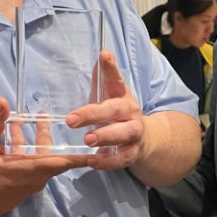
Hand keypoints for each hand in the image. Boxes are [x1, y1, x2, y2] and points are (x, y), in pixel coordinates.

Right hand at [0, 98, 81, 216]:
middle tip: (50, 116)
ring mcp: (29, 184)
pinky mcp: (22, 186)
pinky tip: (17, 134)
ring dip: (37, 140)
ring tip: (34, 119)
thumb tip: (2, 101)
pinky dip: (28, 150)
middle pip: (51, 154)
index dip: (80, 156)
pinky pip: (32, 165)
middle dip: (50, 135)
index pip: (62, 162)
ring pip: (41, 159)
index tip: (97, 150)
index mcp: (29, 169)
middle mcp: (34, 179)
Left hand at [67, 52, 145, 170]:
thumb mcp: (110, 95)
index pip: (117, 79)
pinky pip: (123, 159)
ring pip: (124, 134)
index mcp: (122, 95)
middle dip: (94, 114)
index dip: (110, 68)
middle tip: (72, 120)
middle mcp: (131, 112)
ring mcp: (134, 133)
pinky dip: (108, 162)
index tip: (104, 56)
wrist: (144, 138)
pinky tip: (93, 161)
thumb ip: (103, 78)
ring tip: (87, 140)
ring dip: (105, 137)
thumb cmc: (117, 113)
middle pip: (117, 110)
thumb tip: (102, 54)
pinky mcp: (133, 153)